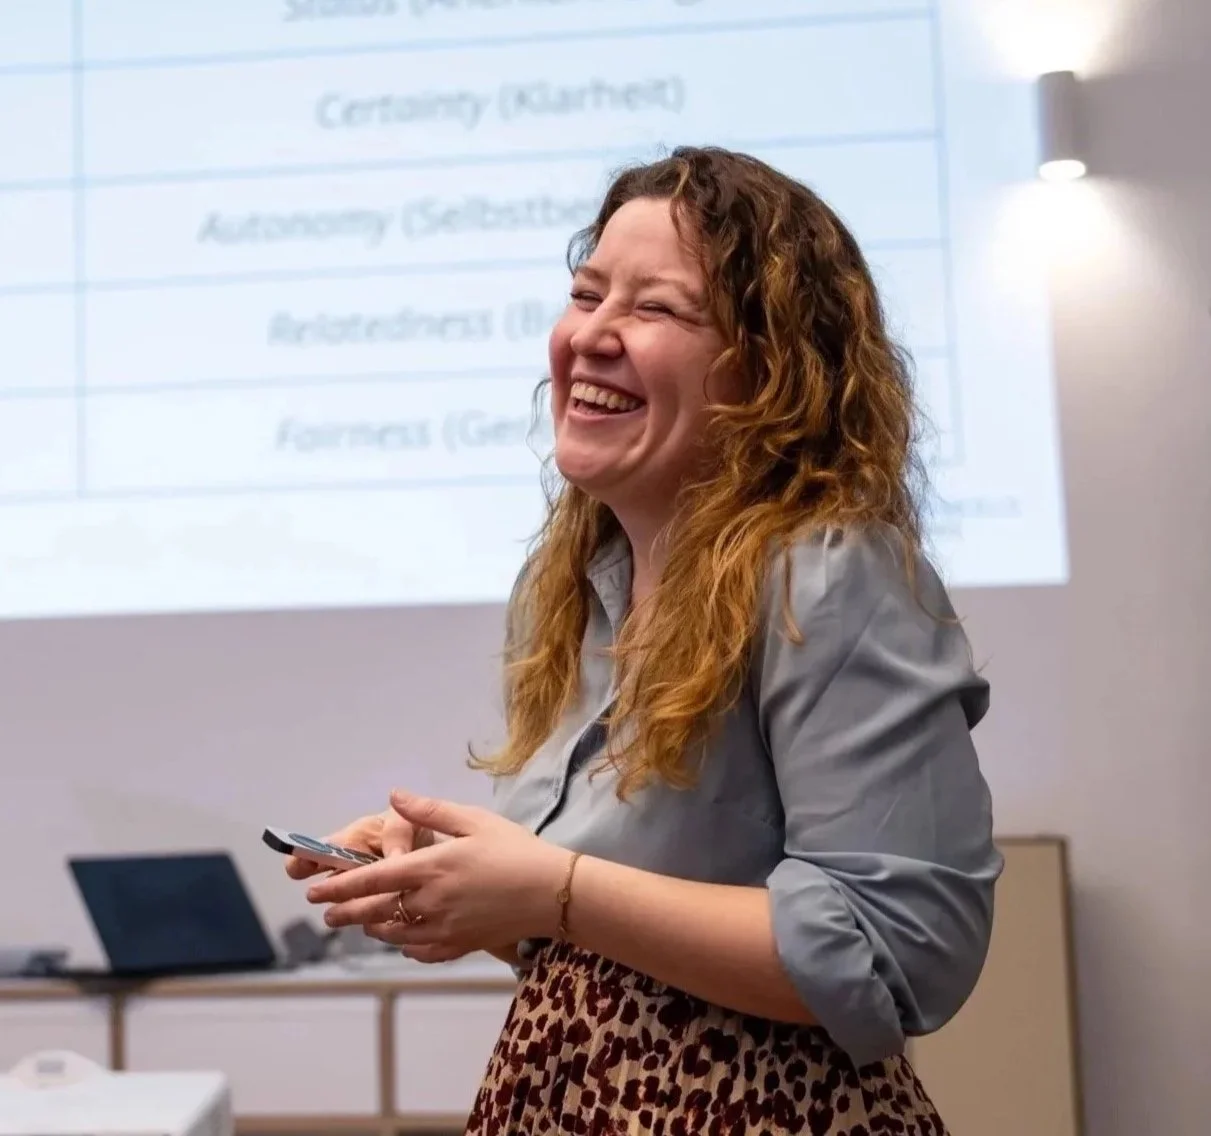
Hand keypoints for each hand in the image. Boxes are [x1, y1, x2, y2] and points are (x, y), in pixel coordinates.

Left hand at [305, 789, 569, 963]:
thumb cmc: (515, 849)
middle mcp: (430, 902)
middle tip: (326, 913)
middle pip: (374, 912)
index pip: (371, 879)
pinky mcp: (459, 946)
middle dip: (345, 912)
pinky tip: (403, 939)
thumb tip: (394, 796)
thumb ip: (430, 810)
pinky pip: (420, 950)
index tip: (314, 889)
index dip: (338, 885)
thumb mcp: (474, 820)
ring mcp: (443, 929)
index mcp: (430, 868)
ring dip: (372, 928)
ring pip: (393, 934)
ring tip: (360, 922)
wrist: (552, 893)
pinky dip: (404, 945)